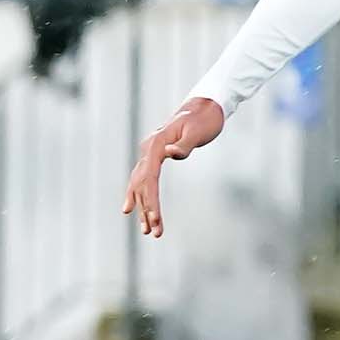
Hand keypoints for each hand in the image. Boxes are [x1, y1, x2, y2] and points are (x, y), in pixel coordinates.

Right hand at [122, 99, 225, 237]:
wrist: (204, 106)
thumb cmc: (204, 119)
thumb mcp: (197, 131)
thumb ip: (184, 145)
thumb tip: (171, 154)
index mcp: (155, 144)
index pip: (149, 177)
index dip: (150, 200)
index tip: (155, 219)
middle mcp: (148, 149)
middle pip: (142, 184)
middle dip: (146, 210)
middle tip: (152, 233)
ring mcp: (149, 153)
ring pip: (140, 185)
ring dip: (142, 208)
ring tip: (147, 231)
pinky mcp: (155, 157)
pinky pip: (144, 180)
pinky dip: (139, 196)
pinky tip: (135, 210)